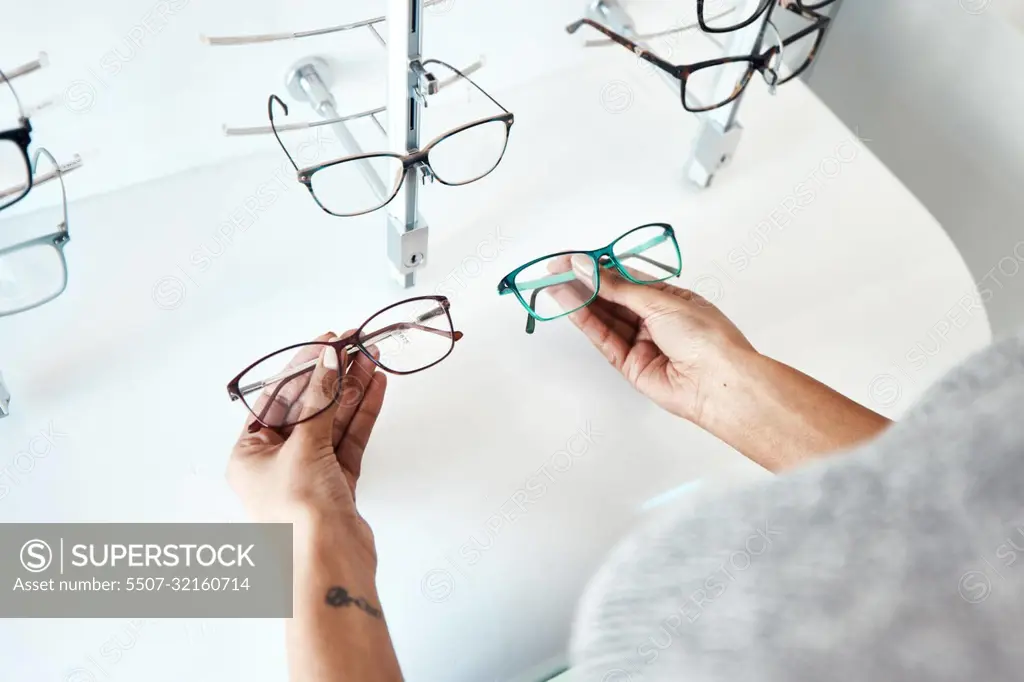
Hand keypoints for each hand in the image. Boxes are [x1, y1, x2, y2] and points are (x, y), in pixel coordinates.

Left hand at [227, 332, 386, 563]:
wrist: (329, 562)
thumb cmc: (298, 512)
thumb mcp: (304, 445)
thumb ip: (319, 399)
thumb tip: (328, 359)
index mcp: (249, 454)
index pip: (276, 397)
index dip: (303, 367)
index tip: (326, 342)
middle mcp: (276, 463)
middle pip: (307, 407)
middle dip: (333, 376)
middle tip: (354, 344)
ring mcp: (309, 474)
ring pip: (333, 421)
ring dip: (352, 390)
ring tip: (371, 358)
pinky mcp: (338, 484)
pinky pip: (350, 440)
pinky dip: (363, 414)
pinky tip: (375, 387)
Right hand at [560, 255, 756, 422]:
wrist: (718, 381)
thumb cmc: (705, 336)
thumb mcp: (660, 302)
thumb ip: (618, 287)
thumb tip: (588, 267)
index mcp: (669, 298)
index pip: (626, 278)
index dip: (599, 268)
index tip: (573, 260)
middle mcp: (654, 319)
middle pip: (611, 298)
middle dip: (584, 284)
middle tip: (555, 271)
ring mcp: (641, 342)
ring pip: (604, 318)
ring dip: (579, 301)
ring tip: (555, 285)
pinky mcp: (630, 365)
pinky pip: (604, 340)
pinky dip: (586, 322)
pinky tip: (570, 306)